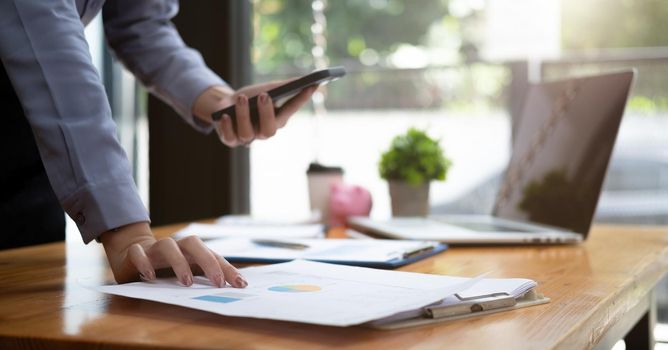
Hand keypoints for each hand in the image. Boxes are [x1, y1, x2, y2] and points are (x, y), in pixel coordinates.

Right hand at [99, 222, 246, 287]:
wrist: (132, 254)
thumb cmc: (167, 266)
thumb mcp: (188, 271)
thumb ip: (206, 278)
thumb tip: (234, 288)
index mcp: (192, 251)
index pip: (213, 255)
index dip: (228, 269)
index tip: (241, 284)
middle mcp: (176, 246)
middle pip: (194, 243)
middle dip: (208, 261)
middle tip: (218, 282)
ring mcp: (155, 248)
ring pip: (168, 245)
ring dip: (179, 262)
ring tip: (187, 282)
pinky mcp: (136, 253)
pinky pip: (138, 253)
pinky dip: (144, 262)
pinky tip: (151, 277)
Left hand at [192, 81, 316, 146]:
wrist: (225, 104)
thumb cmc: (250, 97)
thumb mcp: (266, 89)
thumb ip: (284, 86)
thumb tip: (305, 79)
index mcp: (277, 119)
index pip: (291, 110)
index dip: (302, 99)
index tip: (310, 86)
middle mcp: (264, 131)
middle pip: (269, 130)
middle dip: (267, 113)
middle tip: (265, 95)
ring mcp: (247, 137)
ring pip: (247, 133)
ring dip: (243, 115)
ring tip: (242, 98)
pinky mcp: (230, 140)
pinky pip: (230, 137)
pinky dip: (227, 127)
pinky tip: (225, 115)